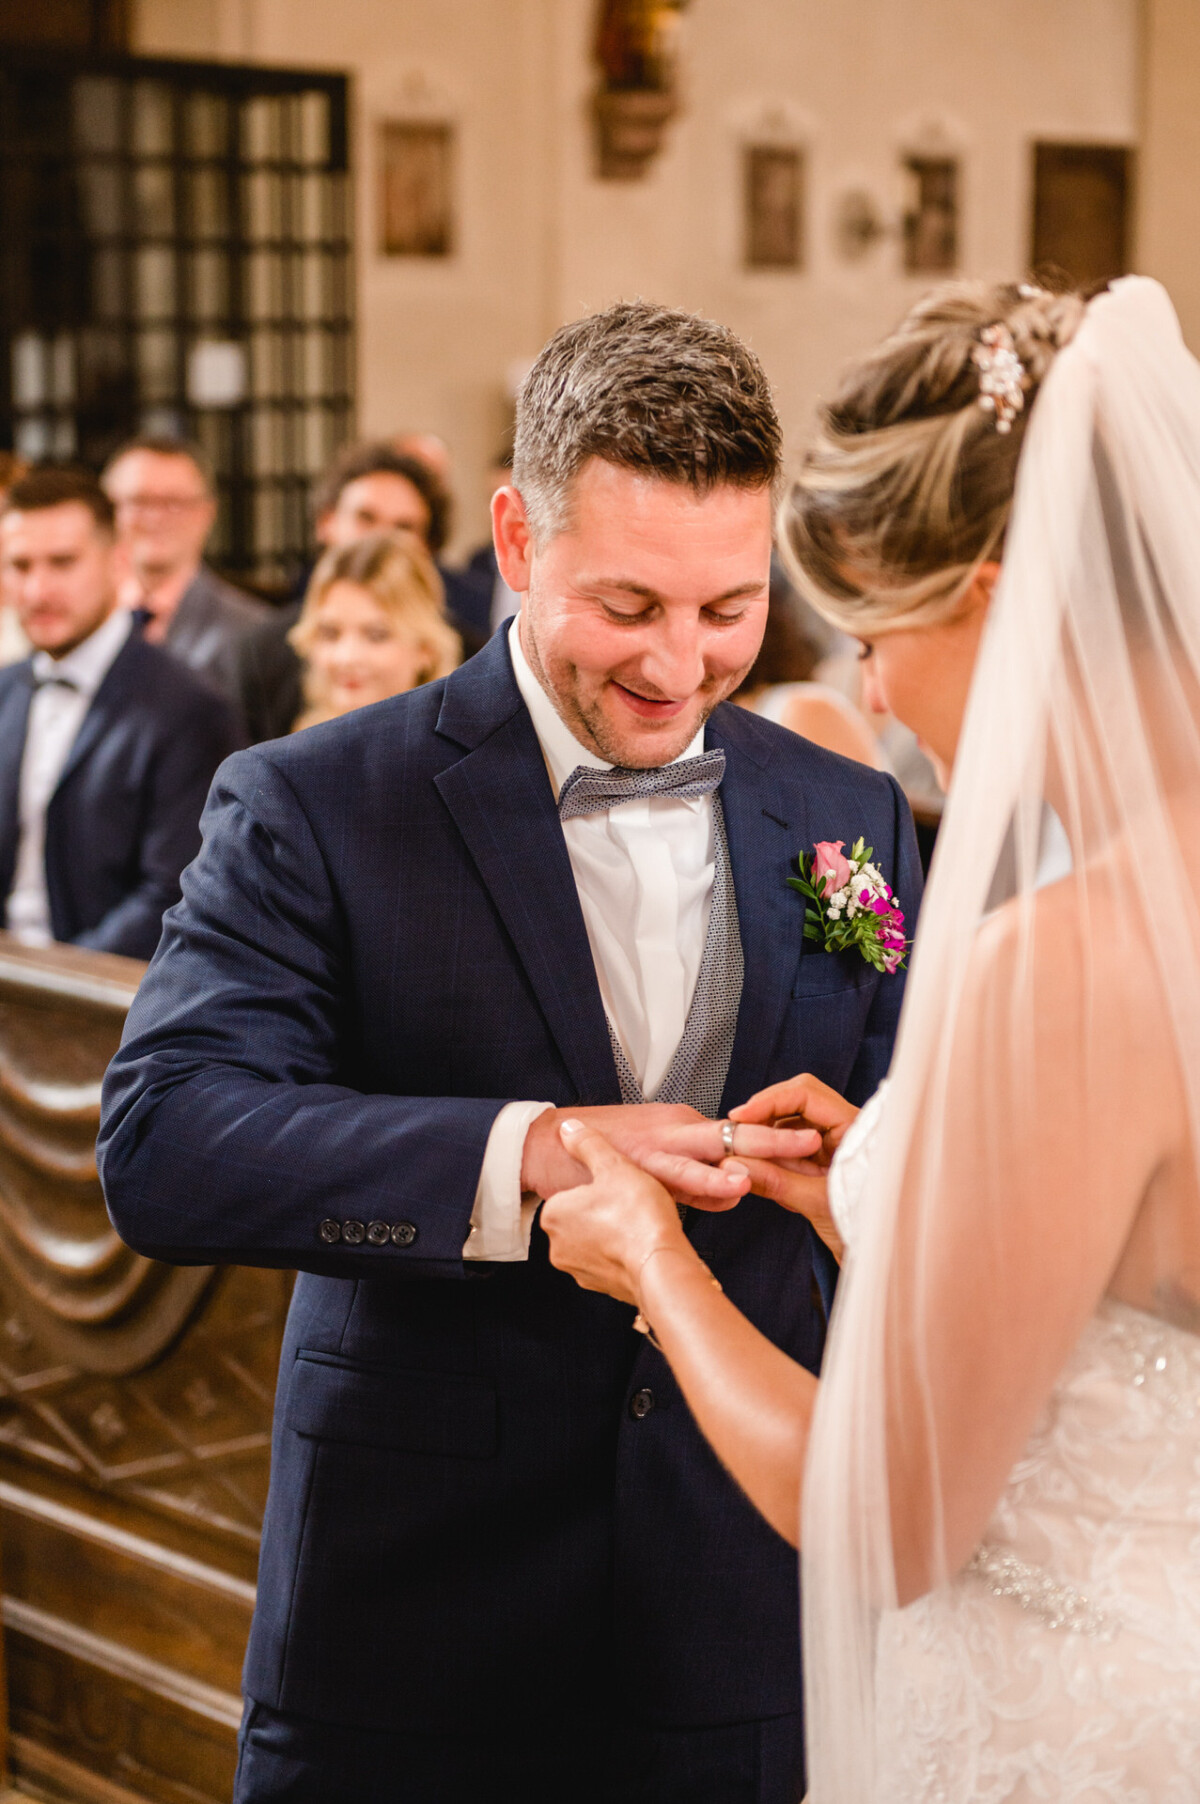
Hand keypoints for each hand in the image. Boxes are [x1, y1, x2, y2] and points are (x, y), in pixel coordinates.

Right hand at [521, 1103, 819, 1207]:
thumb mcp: (655, 1155)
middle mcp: (678, 1127)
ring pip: (713, 1151)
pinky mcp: (640, 1163)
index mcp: (685, 1123)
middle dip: (779, 1138)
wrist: (549, 1143)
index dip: (775, 1141)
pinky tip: (733, 1187)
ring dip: (749, 1158)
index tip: (811, 1150)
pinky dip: (708, 1182)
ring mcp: (661, 1145)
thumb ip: (694, 1176)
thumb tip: (731, 1193)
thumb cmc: (603, 1151)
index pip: (739, 1132)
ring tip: (787, 1160)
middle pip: (739, 1132)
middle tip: (817, 1140)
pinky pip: (681, 1176)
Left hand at [541, 1119, 698, 1304]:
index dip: (597, 1186)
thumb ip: (588, 1144)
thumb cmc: (638, 1219)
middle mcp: (559, 1247)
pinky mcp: (603, 1287)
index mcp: (554, 1214)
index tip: (615, 1186)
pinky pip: (611, 1263)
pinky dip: (624, 1254)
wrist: (661, 1266)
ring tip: (638, 1222)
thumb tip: (570, 1129)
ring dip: (614, 1233)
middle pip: (582, 1216)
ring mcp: (580, 1270)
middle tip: (628, 1203)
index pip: (570, 1191)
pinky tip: (642, 1243)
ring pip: (597, 1241)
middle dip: (604, 1210)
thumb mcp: (614, 1165)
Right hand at [726, 1074, 860, 1261]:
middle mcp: (846, 1127)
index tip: (741, 1117)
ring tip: (748, 1157)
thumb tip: (735, 1163)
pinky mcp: (823, 1157)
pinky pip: (792, 1143)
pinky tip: (763, 1169)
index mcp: (855, 1128)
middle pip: (796, 1101)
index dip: (770, 1101)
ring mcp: (834, 1141)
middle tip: (737, 1130)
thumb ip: (776, 1181)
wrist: (876, 1253)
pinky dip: (774, 1152)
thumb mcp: (817, 1204)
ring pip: (791, 1121)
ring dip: (767, 1135)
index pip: (807, 1094)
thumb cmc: (864, 1229)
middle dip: (765, 1114)